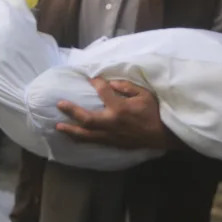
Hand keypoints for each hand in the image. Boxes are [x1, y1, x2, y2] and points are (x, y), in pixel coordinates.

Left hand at [56, 78, 178, 150]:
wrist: (163, 135)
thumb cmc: (154, 112)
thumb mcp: (144, 94)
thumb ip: (126, 87)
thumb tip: (110, 84)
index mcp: (120, 108)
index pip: (103, 92)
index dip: (96, 83)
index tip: (91, 78)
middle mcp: (112, 123)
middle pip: (86, 119)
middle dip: (72, 111)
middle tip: (60, 104)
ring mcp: (111, 135)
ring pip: (87, 135)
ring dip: (71, 130)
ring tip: (58, 126)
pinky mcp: (113, 143)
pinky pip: (94, 142)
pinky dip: (82, 139)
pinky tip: (74, 137)